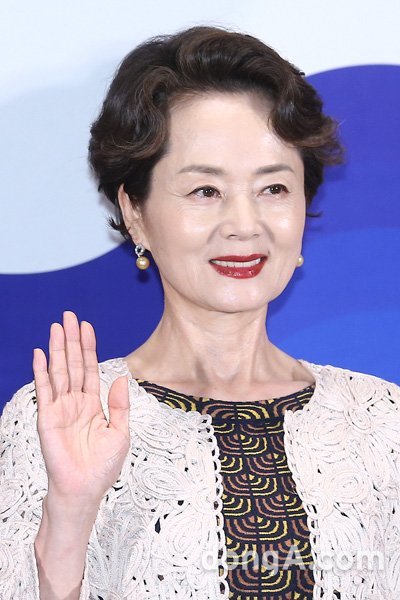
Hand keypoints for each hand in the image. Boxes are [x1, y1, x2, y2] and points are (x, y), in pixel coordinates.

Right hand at [33, 311, 129, 507]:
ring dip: (58, 349)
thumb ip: (120, 405)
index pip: (90, 369)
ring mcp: (60, 408)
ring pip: (59, 371)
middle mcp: (75, 402)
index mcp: (92, 404)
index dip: (89, 347)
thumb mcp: (120, 432)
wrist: (84, 490)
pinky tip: (41, 354)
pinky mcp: (48, 418)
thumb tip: (121, 378)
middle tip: (69, 316)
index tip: (87, 326)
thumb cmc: (102, 466)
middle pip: (73, 364)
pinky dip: (42, 372)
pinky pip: (45, 390)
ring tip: (56, 327)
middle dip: (72, 340)